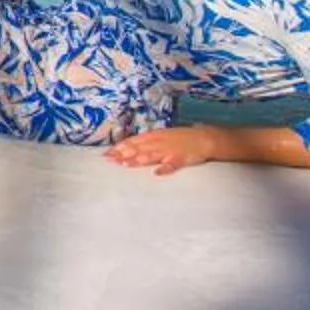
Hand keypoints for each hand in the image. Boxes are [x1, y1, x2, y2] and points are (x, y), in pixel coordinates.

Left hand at [104, 126, 225, 176]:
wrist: (203, 137)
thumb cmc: (180, 138)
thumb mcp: (161, 136)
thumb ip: (146, 143)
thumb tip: (128, 148)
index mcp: (154, 136)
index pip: (133, 141)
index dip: (119, 147)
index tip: (106, 154)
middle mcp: (159, 142)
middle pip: (138, 148)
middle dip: (123, 154)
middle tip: (109, 160)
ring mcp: (169, 150)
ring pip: (151, 155)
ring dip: (138, 160)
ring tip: (126, 164)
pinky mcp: (181, 159)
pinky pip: (172, 165)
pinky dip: (164, 169)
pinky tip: (156, 173)